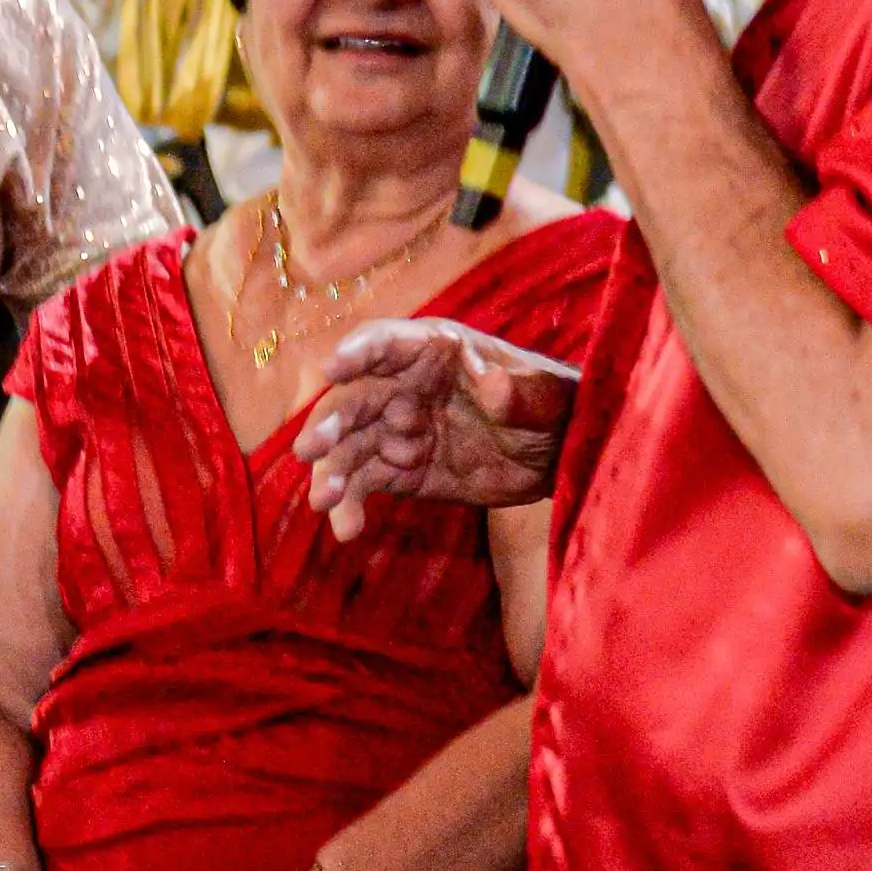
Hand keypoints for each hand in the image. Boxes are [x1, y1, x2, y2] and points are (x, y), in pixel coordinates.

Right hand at [299, 321, 569, 517]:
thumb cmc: (556, 407)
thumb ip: (520, 392)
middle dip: (329, 422)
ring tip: (323, 502)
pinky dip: (350, 505)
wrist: (560, 455)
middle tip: (310, 450)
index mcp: (435, 351)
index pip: (387, 342)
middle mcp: (404, 385)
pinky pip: (365, 484)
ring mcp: (398, 429)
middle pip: (354, 398)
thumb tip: (492, 384)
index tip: (331, 368)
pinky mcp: (402, 471)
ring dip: (331, 471)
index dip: (357, 352)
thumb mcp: (549, 397)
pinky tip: (346, 528)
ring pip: (350, 445)